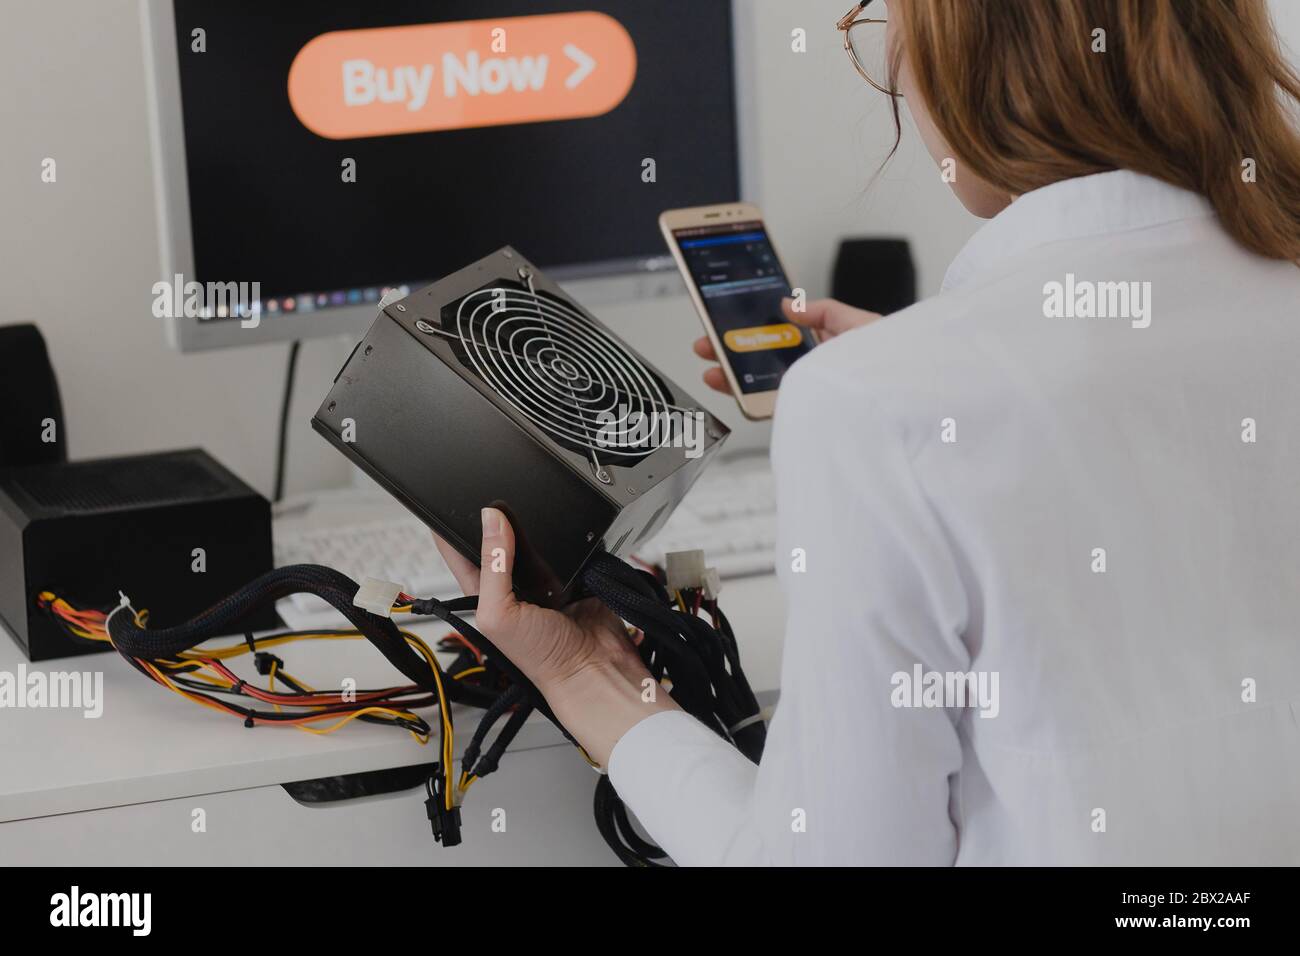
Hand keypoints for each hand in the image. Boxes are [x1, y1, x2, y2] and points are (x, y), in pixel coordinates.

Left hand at [433, 508, 678, 765]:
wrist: (595, 667)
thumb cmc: (542, 658)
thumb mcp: (500, 614)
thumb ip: (492, 566)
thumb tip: (490, 519)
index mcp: (484, 592)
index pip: (459, 551)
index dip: (451, 525)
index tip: (452, 499)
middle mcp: (514, 582)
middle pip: (500, 536)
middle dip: (502, 520)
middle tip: (505, 504)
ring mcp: (546, 576)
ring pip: (537, 536)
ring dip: (541, 528)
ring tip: (542, 525)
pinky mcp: (576, 571)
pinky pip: (572, 543)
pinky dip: (572, 537)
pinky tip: (570, 538)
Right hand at [693, 297, 881, 393]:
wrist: (905, 399)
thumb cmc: (892, 363)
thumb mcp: (860, 323)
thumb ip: (824, 311)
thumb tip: (788, 305)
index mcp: (826, 347)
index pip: (782, 336)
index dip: (753, 328)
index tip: (729, 321)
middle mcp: (814, 371)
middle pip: (765, 359)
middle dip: (733, 349)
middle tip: (708, 343)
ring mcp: (807, 391)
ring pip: (761, 382)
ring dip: (731, 373)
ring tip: (712, 366)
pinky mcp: (805, 410)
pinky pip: (769, 404)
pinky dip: (744, 395)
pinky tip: (729, 385)